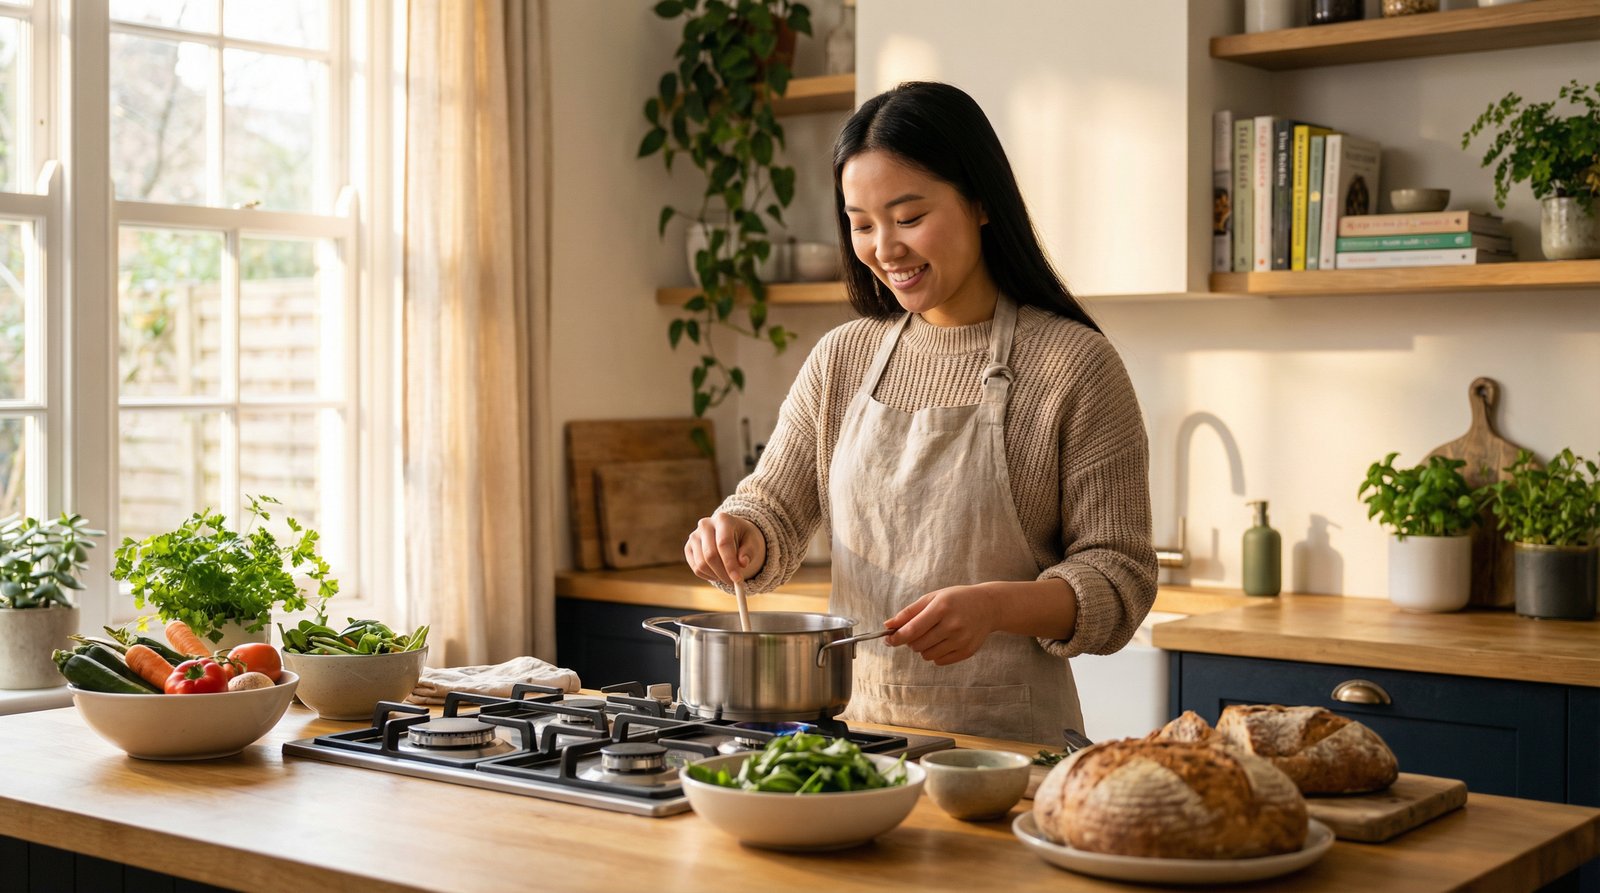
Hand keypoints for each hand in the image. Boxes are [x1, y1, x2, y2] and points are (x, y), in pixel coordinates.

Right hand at [684, 511, 765, 585]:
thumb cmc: (744, 538)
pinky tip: (718, 573)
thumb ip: (749, 551)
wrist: (732, 533)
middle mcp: (705, 525)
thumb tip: (742, 563)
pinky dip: (708, 576)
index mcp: (723, 519)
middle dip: (723, 573)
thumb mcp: (752, 542)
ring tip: (727, 576)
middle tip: (734, 583)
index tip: (737, 579)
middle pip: (710, 555)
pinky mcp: (688, 548)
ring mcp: (694, 536)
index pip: (724, 543)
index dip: (730, 563)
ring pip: (701, 564)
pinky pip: (696, 568)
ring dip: (716, 576)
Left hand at [884, 584, 998, 665]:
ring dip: (923, 648)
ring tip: (933, 635)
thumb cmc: (956, 599)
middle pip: (918, 645)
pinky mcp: (967, 651)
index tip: (888, 639)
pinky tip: (944, 641)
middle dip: (911, 641)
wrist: (988, 606)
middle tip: (917, 632)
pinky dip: (936, 654)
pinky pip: (939, 661)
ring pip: (927, 655)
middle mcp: (952, 625)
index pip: (912, 630)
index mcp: (941, 608)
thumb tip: (888, 626)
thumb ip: (909, 612)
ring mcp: (961, 640)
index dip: (897, 637)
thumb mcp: (932, 598)